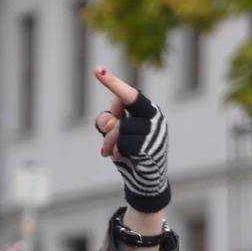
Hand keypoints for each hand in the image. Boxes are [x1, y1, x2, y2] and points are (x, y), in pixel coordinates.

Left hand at [92, 66, 168, 214]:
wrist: (145, 180)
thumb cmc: (130, 151)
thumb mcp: (116, 134)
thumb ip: (109, 123)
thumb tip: (107, 120)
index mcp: (147, 109)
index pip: (129, 93)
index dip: (112, 82)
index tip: (97, 70)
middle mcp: (154, 117)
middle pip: (127, 101)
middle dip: (114, 108)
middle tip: (104, 127)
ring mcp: (154, 132)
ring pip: (121, 126)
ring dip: (111, 141)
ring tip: (112, 152)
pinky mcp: (150, 147)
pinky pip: (124, 143)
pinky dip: (118, 152)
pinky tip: (123, 159)